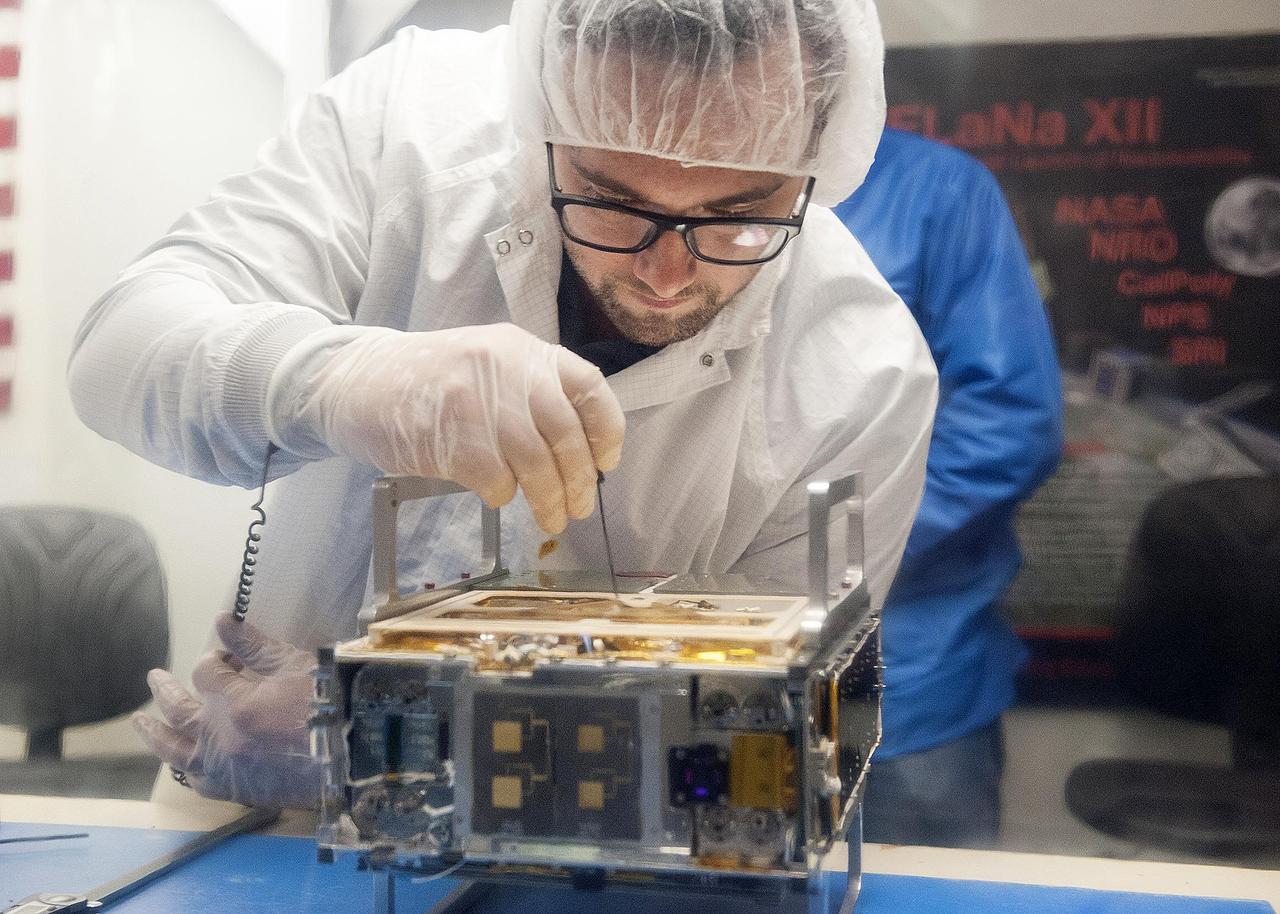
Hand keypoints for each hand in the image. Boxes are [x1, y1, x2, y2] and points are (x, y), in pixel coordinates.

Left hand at [133, 612, 317, 808]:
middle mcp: (220, 739)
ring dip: (155, 734)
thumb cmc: (332, 705)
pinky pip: (199, 782)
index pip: (206, 673)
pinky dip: (186, 769)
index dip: (215, 659)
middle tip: (155, 678)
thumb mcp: (296, 666)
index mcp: (235, 703)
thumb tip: (223, 618)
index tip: (229, 657)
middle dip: (166, 691)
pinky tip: (181, 762)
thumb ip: (255, 645)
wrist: (357, 757)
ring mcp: (225, 769)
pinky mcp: (238, 790)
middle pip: (179, 711)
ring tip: (141, 721)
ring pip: (176, 751)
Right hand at [288, 323, 624, 533]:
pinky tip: (495, 495)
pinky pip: (496, 480)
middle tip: (579, 508)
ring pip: (536, 463)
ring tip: (551, 519)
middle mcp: (507, 368)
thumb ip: (531, 393)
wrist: (355, 379)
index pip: (588, 385)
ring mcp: (478, 400)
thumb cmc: (428, 382)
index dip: (606, 429)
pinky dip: (503, 496)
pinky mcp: (451, 436)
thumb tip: (581, 452)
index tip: (606, 462)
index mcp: (524, 349)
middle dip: (580, 480)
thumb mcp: (488, 365)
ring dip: (549, 500)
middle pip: (566, 434)